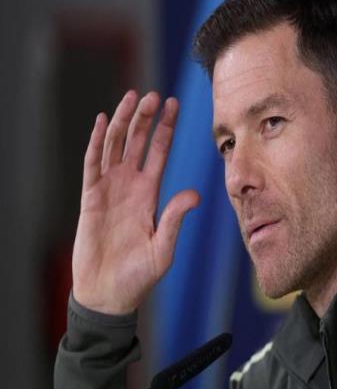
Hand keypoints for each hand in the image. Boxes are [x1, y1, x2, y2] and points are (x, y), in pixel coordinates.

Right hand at [72, 91, 199, 314]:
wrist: (109, 294)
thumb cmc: (138, 275)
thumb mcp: (164, 247)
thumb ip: (175, 218)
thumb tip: (195, 195)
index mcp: (150, 194)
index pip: (159, 152)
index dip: (166, 129)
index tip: (174, 105)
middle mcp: (131, 185)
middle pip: (138, 142)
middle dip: (145, 118)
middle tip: (153, 95)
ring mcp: (109, 189)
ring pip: (115, 146)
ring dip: (123, 122)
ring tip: (131, 98)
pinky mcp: (90, 198)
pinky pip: (92, 164)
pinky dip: (96, 142)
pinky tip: (101, 122)